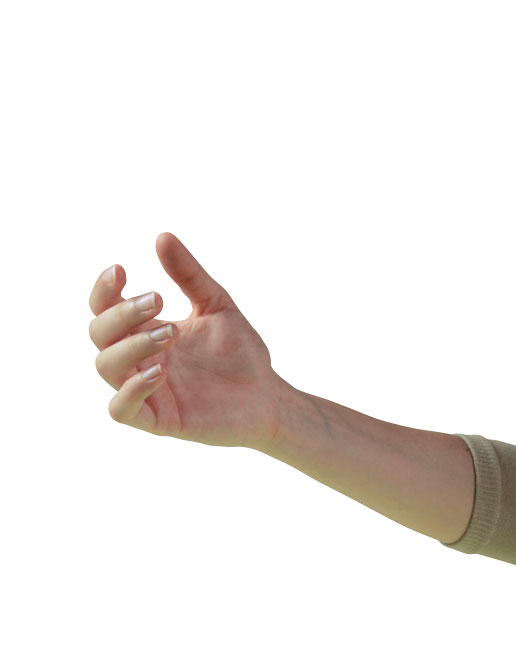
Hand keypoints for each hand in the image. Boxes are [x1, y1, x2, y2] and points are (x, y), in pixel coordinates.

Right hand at [89, 232, 288, 450]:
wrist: (268, 394)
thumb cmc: (241, 353)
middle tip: (158, 300)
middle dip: (121, 314)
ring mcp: (146, 390)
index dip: (104, 290)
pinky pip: (122, 410)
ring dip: (130, 345)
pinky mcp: (159, 420)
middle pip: (100, 334)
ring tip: (171, 333)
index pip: (105, 309)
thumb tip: (162, 236)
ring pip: (106, 367)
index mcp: (146, 331)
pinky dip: (131, 390)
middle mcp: (138, 359)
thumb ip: (190, 276)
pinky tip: (160, 371)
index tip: (121, 269)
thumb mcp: (217, 306)